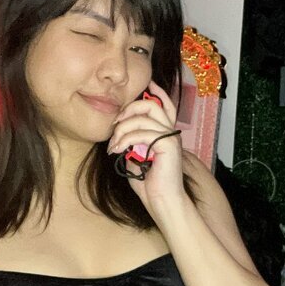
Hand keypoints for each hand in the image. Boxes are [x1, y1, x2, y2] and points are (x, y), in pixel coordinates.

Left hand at [107, 80, 184, 215]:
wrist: (162, 201)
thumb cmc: (148, 184)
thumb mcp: (135, 157)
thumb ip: (132, 142)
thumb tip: (121, 132)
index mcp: (165, 133)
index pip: (164, 105)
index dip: (157, 92)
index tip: (147, 83)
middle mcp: (170, 132)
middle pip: (151, 105)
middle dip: (129, 109)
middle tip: (115, 124)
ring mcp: (170, 138)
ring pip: (144, 117)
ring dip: (123, 129)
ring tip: (113, 145)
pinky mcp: (168, 145)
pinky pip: (143, 133)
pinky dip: (126, 140)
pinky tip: (117, 151)